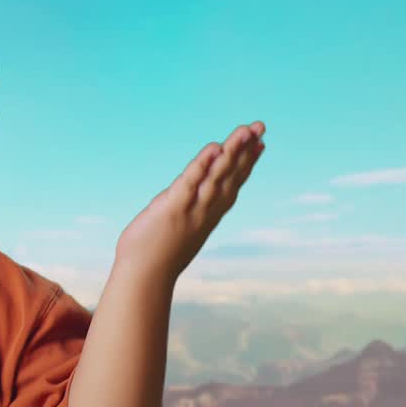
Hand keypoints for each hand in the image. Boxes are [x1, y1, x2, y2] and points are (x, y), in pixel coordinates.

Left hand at [115, 121, 266, 281]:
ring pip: (216, 176)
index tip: (260, 145)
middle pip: (230, 176)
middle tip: (261, 127)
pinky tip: (214, 148)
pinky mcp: (172, 208)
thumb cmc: (155, 257)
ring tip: (245, 131)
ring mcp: (191, 210)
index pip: (231, 184)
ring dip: (231, 152)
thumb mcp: (176, 230)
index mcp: (207, 215)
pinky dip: (202, 165)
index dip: (246, 164)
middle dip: (246, 151)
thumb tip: (179, 198)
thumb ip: (182, 211)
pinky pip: (190, 183)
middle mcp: (205, 211)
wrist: (144, 278)